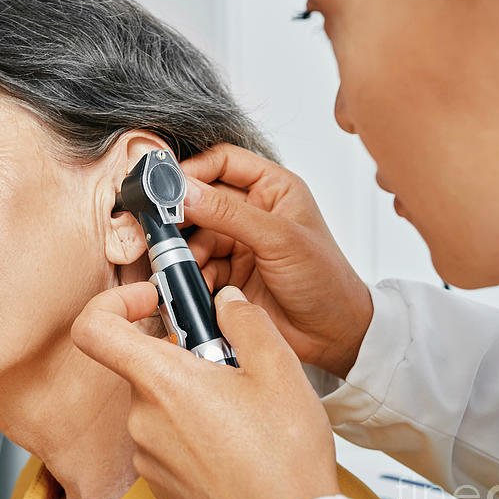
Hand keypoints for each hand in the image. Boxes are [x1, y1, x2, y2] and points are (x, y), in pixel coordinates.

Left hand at [71, 282, 339, 498]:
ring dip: (191, 395)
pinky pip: (165, 439)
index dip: (114, 303)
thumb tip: (225, 303)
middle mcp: (142, 420)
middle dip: (183, 356)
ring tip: (242, 412)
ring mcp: (147, 457)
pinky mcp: (160, 484)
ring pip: (158, 404)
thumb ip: (246, 321)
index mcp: (162, 383)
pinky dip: (191, 430)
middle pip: (142, 366)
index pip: (94, 329)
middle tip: (230, 367)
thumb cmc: (285, 457)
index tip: (151, 302)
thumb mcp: (279, 370)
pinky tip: (235, 444)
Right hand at [181, 144, 372, 378]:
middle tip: (166, 228)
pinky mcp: (229, 274)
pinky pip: (198, 267)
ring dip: (188, 252)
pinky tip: (203, 286)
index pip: (223, 162)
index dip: (194, 170)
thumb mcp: (278, 239)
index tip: (168, 186)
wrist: (332, 336)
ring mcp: (239, 244)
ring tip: (191, 266)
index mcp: (273, 189)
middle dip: (184, 216)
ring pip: (195, 237)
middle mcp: (254, 212)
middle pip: (202, 201)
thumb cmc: (325, 280)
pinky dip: (195, 276)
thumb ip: (229, 213)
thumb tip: (186, 191)